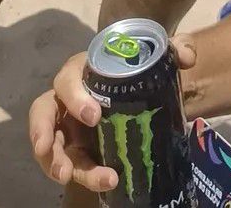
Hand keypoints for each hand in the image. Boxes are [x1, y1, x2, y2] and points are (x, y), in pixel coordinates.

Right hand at [30, 36, 196, 191]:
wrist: (144, 87)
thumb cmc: (140, 66)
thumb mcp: (159, 55)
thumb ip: (176, 48)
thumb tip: (187, 57)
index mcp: (82, 71)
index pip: (67, 79)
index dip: (74, 97)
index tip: (95, 116)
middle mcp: (68, 99)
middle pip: (42, 113)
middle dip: (42, 132)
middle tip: (52, 149)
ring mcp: (69, 126)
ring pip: (51, 146)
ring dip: (55, 163)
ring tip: (66, 178)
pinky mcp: (79, 149)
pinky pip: (73, 164)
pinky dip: (84, 175)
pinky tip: (104, 182)